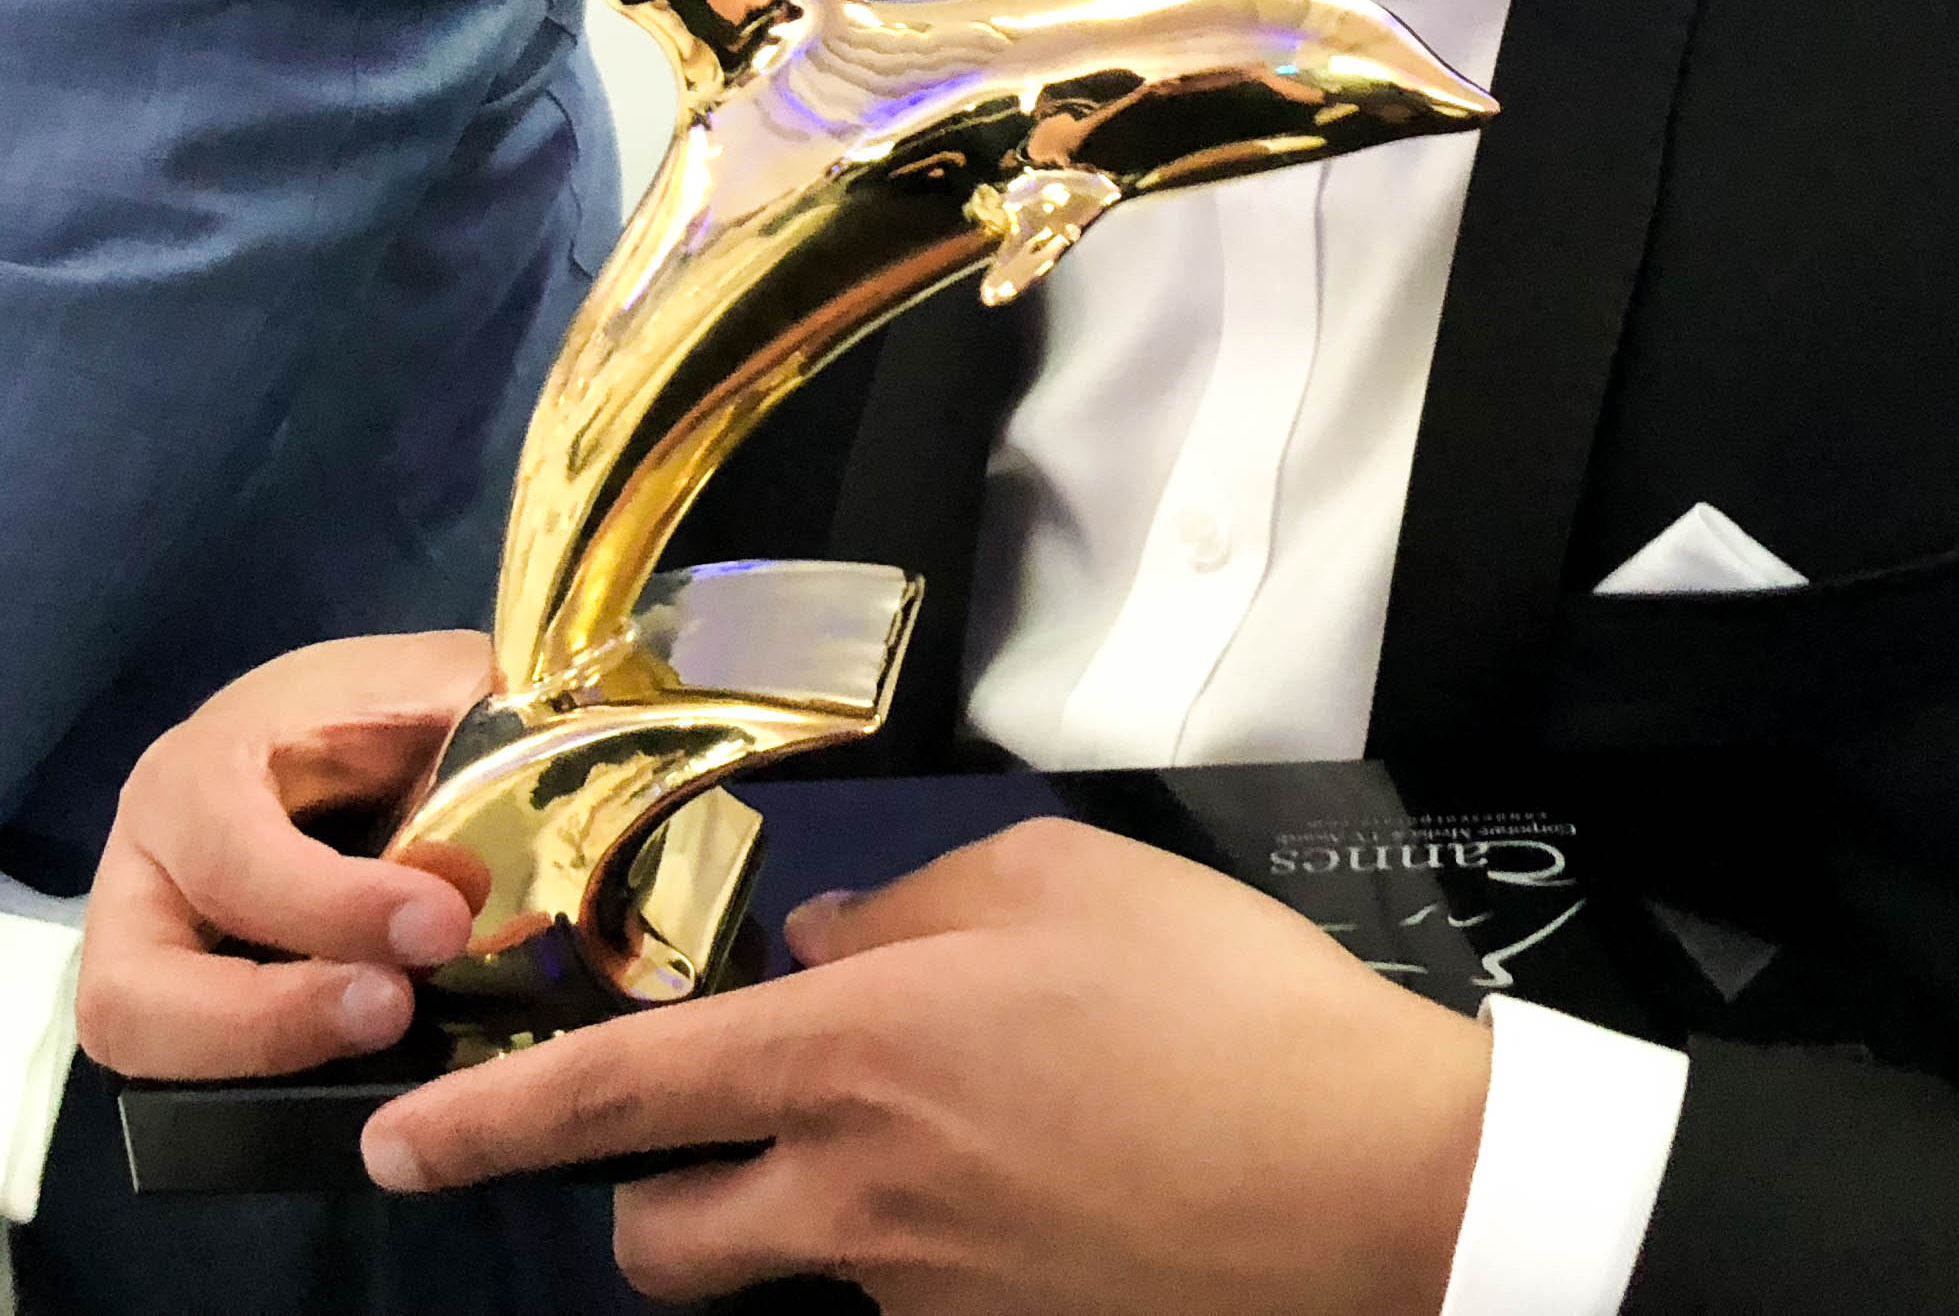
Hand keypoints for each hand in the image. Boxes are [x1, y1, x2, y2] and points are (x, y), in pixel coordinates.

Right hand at [78, 632, 490, 1079]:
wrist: (355, 728)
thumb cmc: (390, 706)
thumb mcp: (440, 688)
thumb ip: (487, 727)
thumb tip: (556, 778)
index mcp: (199, 771)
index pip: (227, 853)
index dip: (329, 904)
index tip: (443, 924)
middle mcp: (145, 870)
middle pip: (132, 991)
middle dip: (262, 1020)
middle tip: (393, 1012)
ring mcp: (145, 951)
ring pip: (145, 1051)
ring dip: (264, 1061)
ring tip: (391, 1040)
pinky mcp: (178, 1012)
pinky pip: (191, 1077)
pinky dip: (273, 1082)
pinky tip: (377, 1065)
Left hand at [363, 817, 1490, 1315]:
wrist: (1366, 1189)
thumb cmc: (1219, 1009)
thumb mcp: (1059, 878)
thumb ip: (911, 902)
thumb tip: (837, 942)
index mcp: (856, 1059)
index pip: (618, 1098)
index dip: (488, 1127)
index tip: (399, 1143)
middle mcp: (860, 1200)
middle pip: (664, 1244)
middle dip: (636, 1200)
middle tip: (686, 1134)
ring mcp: (926, 1292)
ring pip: (789, 1270)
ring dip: (793, 1210)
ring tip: (910, 1130)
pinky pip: (907, 1290)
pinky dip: (917, 1233)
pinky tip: (1018, 1167)